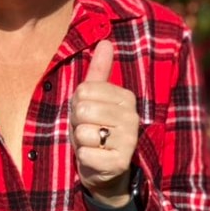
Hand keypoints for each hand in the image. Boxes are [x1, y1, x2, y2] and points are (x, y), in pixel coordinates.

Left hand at [69, 40, 138, 203]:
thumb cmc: (95, 127)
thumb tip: (105, 41)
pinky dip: (83, 158)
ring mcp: (129, 141)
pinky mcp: (120, 163)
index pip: (84, 90)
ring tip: (91, 144)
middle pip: (83, 110)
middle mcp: (132, 117)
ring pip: (83, 132)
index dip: (77, 103)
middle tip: (87, 129)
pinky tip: (94, 159)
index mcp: (126, 98)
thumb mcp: (94, 98)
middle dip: (77, 122)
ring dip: (79, 141)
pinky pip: (85, 154)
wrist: (103, 168)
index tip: (87, 113)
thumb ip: (99, 70)